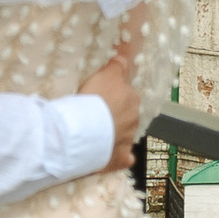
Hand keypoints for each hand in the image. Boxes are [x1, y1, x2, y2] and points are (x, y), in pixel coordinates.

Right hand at [80, 38, 144, 164]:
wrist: (84, 130)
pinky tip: (112, 156)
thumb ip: (117, 66)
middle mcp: (134, 120)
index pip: (128, 95)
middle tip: (99, 116)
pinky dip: (121, 157)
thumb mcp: (106, 74)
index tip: (103, 98)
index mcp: (132, 100)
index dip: (115, 96)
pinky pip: (124, 158)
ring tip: (99, 135)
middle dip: (117, 116)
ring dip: (116, 135)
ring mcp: (128, 141)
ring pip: (125, 136)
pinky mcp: (119, 159)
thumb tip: (124, 59)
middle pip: (127, 116)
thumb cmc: (94, 99)